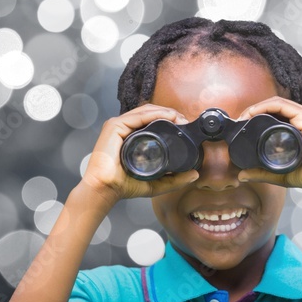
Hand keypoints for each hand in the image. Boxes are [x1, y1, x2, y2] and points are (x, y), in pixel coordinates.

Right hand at [80, 104, 199, 205]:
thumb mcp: (157, 183)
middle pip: (151, 113)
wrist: (107, 189)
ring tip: (180, 118)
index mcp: (134, 137)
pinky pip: (137, 116)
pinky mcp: (114, 126)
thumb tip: (195, 174)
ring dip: (165, 112)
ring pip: (146, 111)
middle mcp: (127, 129)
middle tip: (186, 121)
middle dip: (170, 114)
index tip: (186, 126)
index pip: (153, 121)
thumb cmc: (126, 185)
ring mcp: (119, 125)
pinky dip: (154, 114)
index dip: (170, 120)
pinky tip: (169, 117)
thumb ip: (175, 180)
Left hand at [235, 96, 301, 192]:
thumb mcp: (282, 173)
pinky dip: (266, 106)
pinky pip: (283, 105)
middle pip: (275, 106)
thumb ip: (263, 173)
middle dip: (255, 110)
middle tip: (240, 121)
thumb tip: (243, 175)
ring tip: (244, 117)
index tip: (244, 126)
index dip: (258, 115)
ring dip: (258, 107)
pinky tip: (254, 114)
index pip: (277, 113)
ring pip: (277, 102)